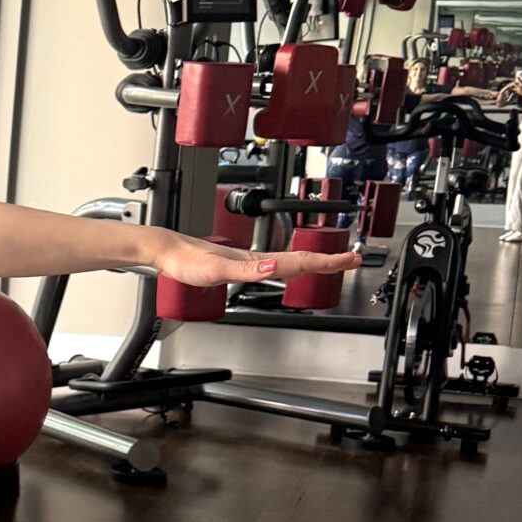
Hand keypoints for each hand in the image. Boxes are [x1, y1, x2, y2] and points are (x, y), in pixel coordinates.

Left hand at [152, 229, 361, 289]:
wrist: (169, 252)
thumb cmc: (189, 260)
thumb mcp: (217, 269)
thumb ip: (245, 269)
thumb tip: (272, 267)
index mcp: (256, 261)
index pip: (298, 262)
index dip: (325, 262)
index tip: (349, 259)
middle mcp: (255, 260)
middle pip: (299, 260)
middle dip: (327, 261)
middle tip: (352, 260)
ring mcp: (248, 262)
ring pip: (288, 262)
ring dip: (312, 263)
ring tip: (331, 263)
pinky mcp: (239, 265)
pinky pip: (272, 266)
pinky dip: (289, 266)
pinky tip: (289, 268)